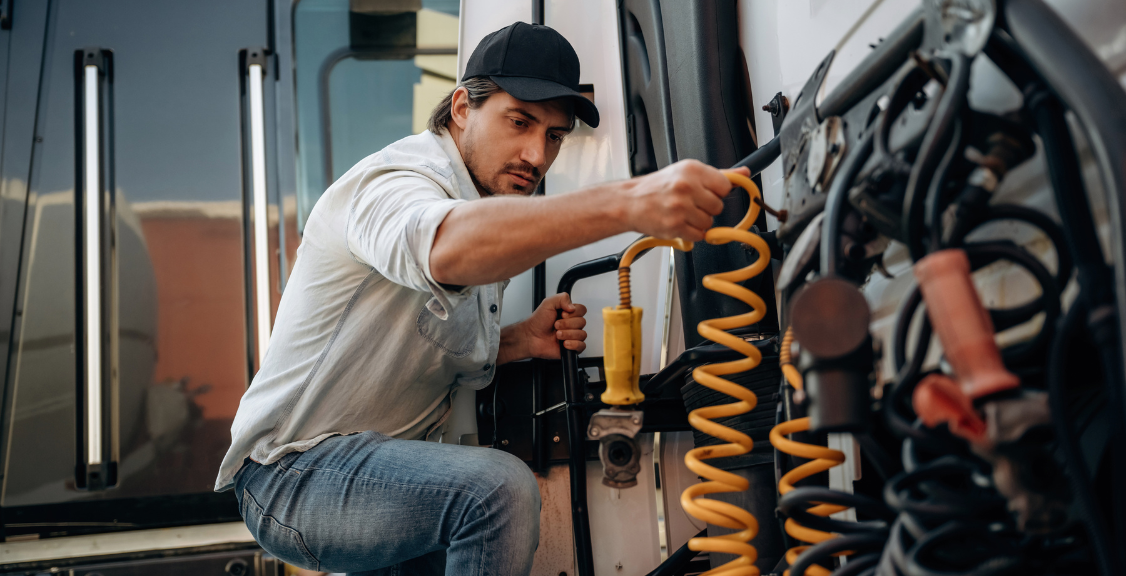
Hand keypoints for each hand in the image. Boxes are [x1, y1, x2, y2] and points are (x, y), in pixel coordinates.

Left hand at [522, 293, 587, 359]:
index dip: (573, 313)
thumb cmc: (537, 322)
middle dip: (567, 324)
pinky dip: (573, 344)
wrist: (531, 337)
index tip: (562, 314)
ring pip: (582, 334)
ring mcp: (572, 336)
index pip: (582, 310)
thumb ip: (562, 298)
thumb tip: (573, 306)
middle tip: (556, 325)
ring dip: (568, 334)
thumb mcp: (548, 303)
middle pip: (582, 322)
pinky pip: (581, 346)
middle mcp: (572, 324)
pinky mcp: (572, 347)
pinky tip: (564, 343)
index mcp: (569, 313)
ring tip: (557, 334)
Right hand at [624, 160, 749, 241]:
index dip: (717, 193)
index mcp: (692, 170)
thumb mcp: (685, 172)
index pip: (725, 186)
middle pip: (718, 206)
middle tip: (690, 204)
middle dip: (707, 208)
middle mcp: (686, 187)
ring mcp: (681, 208)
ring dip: (699, 222)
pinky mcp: (675, 226)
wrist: (629, 202)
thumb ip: (717, 174)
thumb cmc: (656, 188)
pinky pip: (698, 235)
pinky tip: (680, 223)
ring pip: (709, 222)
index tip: (707, 193)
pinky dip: (691, 233)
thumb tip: (743, 173)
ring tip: (683, 214)